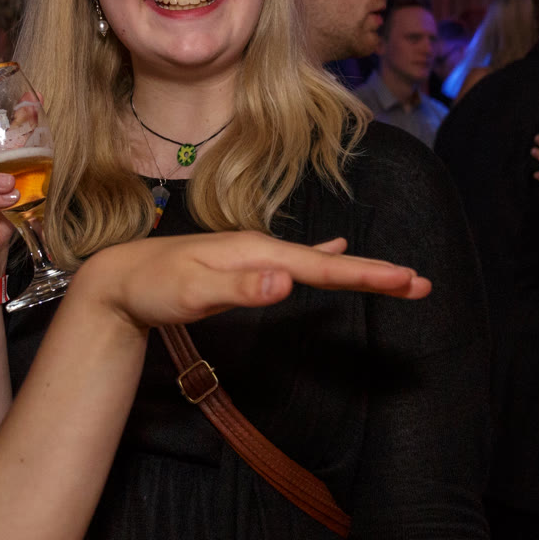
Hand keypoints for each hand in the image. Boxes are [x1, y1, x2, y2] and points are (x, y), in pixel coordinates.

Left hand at [73, 232, 429, 335]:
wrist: (117, 278)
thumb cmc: (152, 287)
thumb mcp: (191, 292)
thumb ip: (240, 287)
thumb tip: (288, 281)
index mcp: (256, 251)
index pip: (321, 268)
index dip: (366, 275)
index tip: (407, 281)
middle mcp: (262, 248)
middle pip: (329, 263)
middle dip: (375, 273)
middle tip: (421, 285)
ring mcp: (255, 254)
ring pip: (319, 263)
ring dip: (359, 270)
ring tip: (396, 277)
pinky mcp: (246, 265)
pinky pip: (299, 260)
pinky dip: (325, 260)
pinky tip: (338, 254)